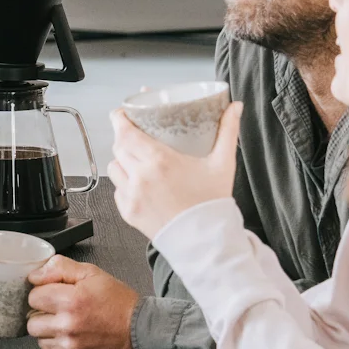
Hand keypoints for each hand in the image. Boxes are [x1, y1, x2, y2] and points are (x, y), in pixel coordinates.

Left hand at [25, 256, 139, 348]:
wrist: (140, 332)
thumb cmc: (119, 303)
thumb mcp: (92, 274)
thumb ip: (60, 268)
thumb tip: (35, 275)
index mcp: (70, 300)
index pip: (33, 297)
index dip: (43, 293)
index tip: (55, 294)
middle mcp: (66, 325)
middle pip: (31, 321)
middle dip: (42, 314)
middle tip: (60, 310)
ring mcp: (69, 346)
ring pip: (39, 338)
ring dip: (49, 330)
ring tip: (69, 323)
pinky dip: (60, 344)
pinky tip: (76, 336)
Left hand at [107, 102, 243, 240]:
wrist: (206, 241)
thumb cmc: (212, 203)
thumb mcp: (222, 163)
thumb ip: (228, 131)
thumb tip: (235, 107)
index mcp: (160, 161)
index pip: (126, 132)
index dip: (119, 119)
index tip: (121, 113)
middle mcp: (141, 177)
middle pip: (118, 147)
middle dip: (124, 138)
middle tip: (134, 134)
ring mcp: (132, 196)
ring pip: (114, 167)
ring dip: (122, 160)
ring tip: (136, 159)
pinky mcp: (128, 212)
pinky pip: (118, 190)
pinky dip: (125, 183)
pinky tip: (139, 182)